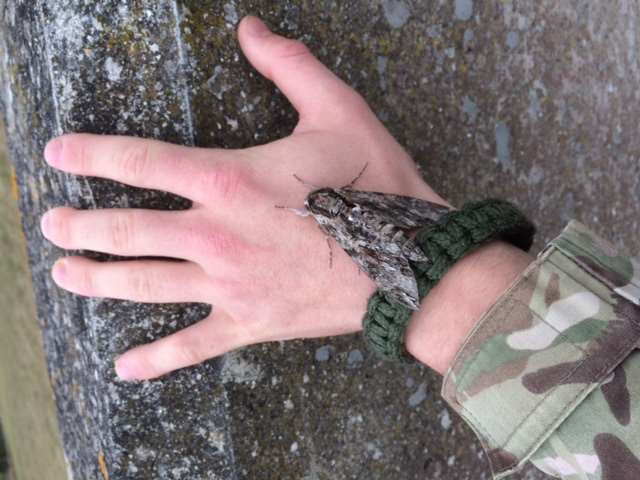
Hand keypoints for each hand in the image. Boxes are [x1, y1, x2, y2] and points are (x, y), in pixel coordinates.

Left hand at [40, 16, 446, 380]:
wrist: (407, 262)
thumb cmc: (376, 185)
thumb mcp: (338, 111)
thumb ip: (290, 66)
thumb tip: (252, 29)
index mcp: (228, 180)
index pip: (139, 161)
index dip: (90, 155)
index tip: (56, 155)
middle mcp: (215, 235)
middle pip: (126, 230)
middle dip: (81, 226)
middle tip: (51, 224)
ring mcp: (228, 284)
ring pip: (144, 285)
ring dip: (97, 279)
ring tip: (65, 274)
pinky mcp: (249, 322)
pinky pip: (192, 346)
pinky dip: (156, 359)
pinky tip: (125, 368)